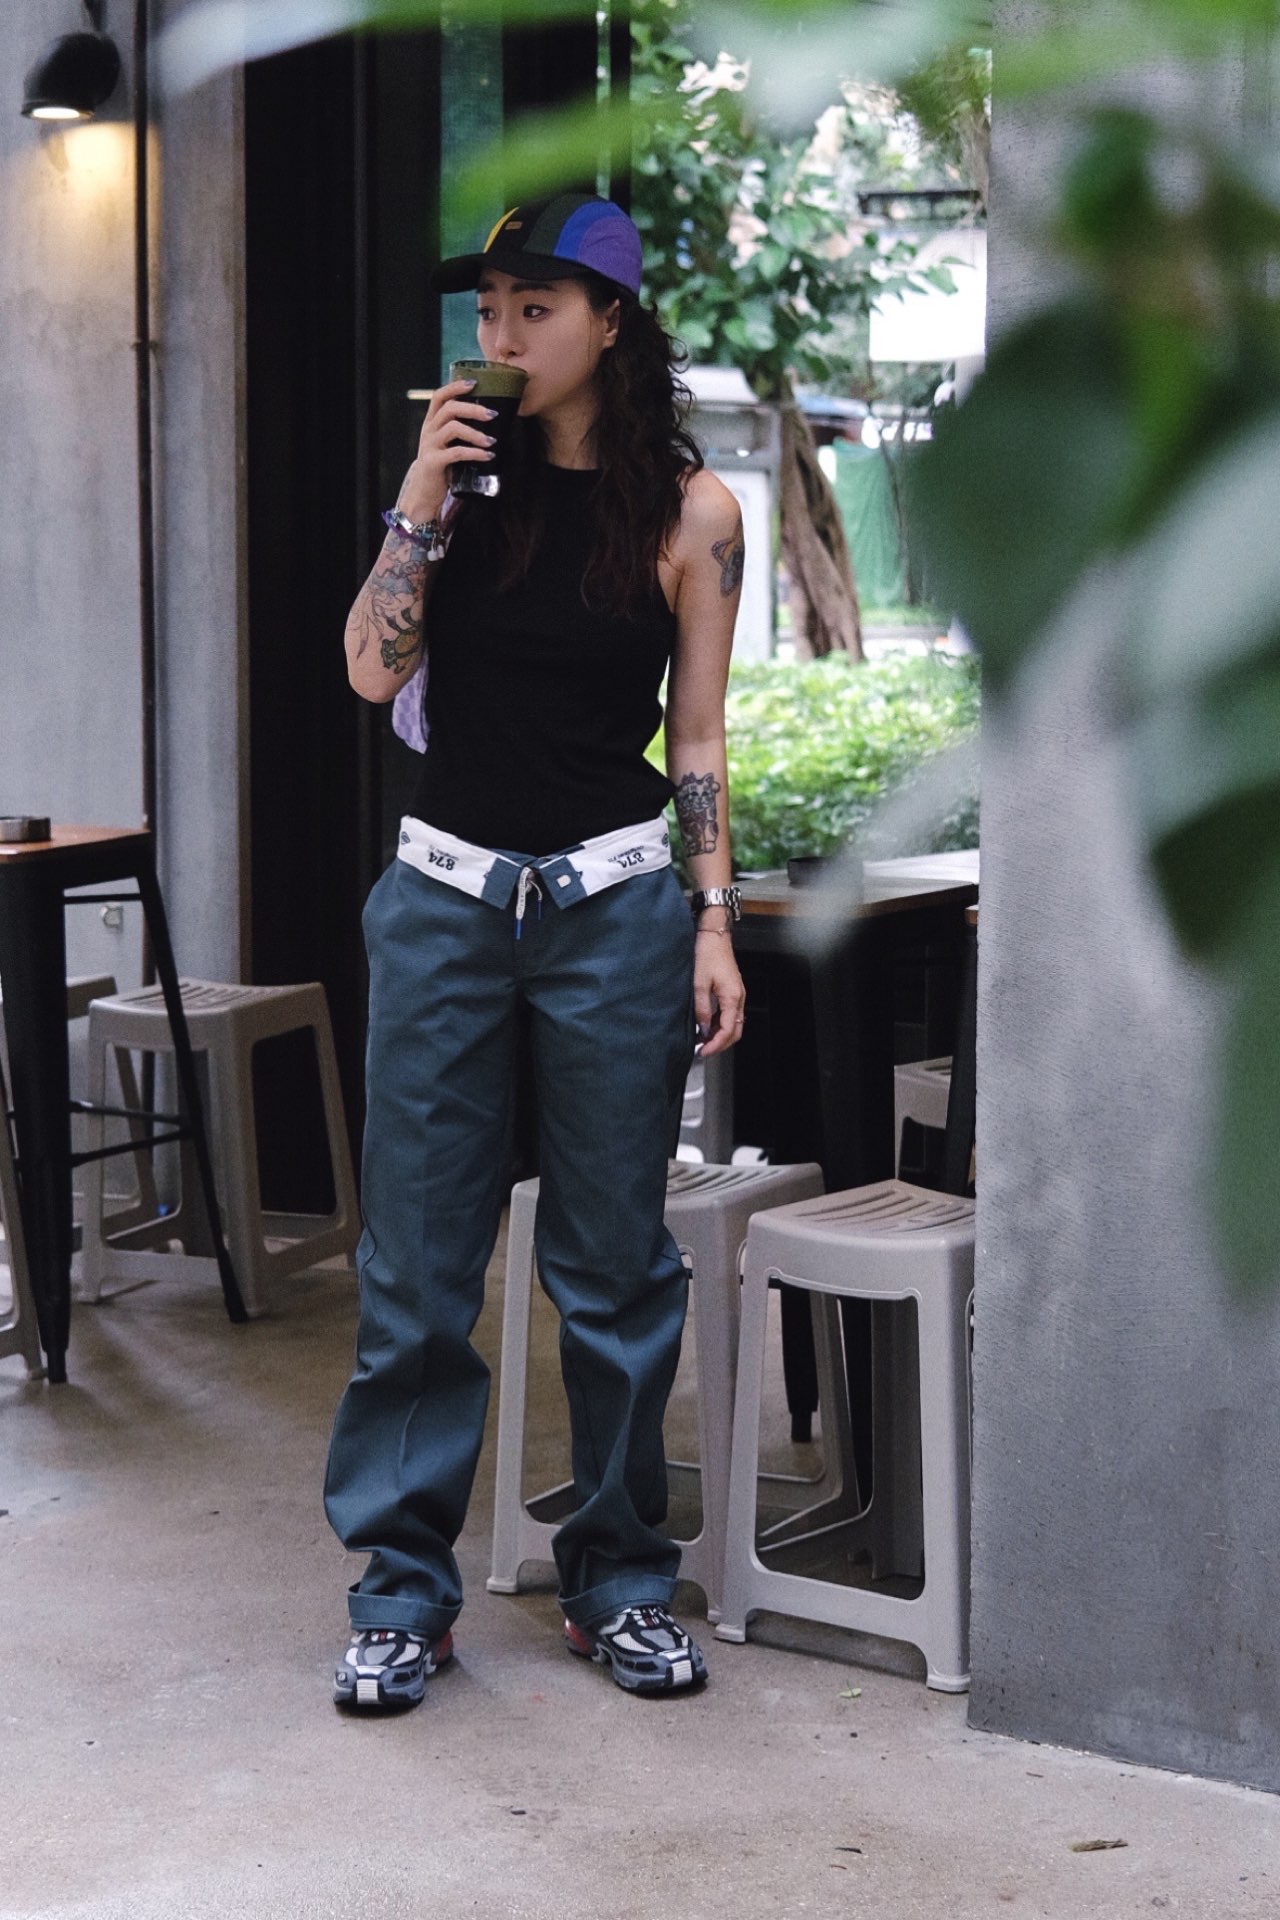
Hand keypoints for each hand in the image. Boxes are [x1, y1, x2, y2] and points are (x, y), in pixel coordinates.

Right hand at [398, 377, 497, 521]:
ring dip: (476, 433)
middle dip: (473, 408)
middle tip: (493, 415)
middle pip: (449, 408)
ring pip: (452, 427)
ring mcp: (430, 446)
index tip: (474, 383)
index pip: (439, 396)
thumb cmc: (442, 468)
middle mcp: (428, 431)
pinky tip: (488, 456)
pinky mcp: (433, 462)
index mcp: (431, 423)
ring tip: (492, 441)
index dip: (455, 387)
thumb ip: (460, 432)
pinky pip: (456, 452)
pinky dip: (475, 453)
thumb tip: (490, 420)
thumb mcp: (448, 445)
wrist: (425, 495)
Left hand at [693, 932, 744, 1056]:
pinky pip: (730, 1014)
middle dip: (720, 1043)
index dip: (716, 1044)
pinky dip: (720, 1024)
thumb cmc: (707, 955)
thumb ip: (702, 1009)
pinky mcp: (733, 991)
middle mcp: (739, 998)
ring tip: (703, 1040)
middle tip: (703, 1050)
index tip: (702, 1052)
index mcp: (732, 998)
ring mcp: (737, 995)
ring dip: (720, 1034)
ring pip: (733, 1023)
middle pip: (735, 1031)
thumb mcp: (699, 984)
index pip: (728, 1030)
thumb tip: (703, 1029)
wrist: (715, 936)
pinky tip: (707, 1026)